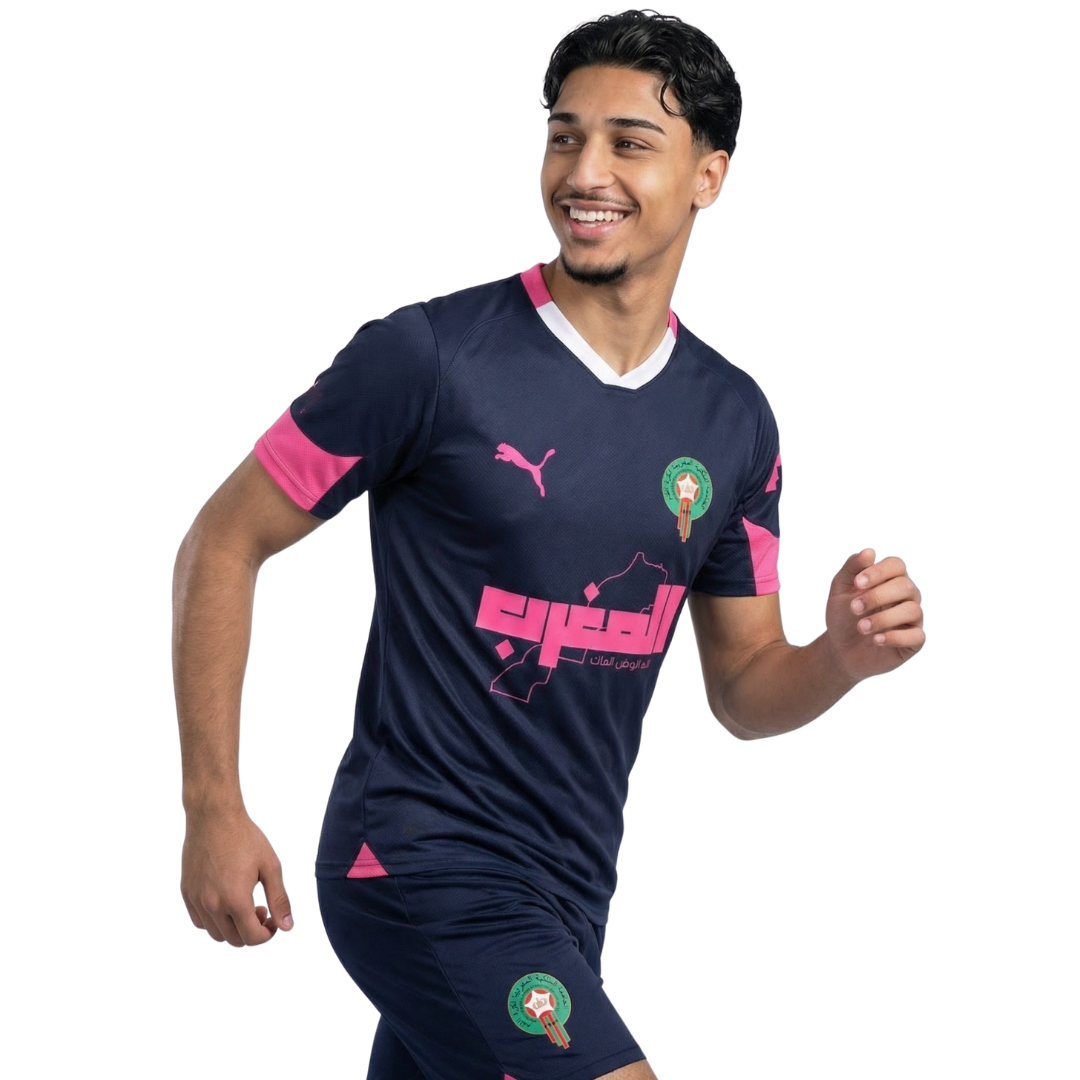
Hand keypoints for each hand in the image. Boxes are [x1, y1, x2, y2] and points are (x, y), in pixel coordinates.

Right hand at [181, 808, 292, 946]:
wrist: (214, 817)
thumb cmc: (245, 837)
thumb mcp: (270, 866)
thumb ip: (279, 899)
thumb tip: (287, 927)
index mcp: (235, 899)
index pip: (252, 938)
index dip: (267, 934)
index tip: (273, 920)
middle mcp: (212, 905)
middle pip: (234, 940)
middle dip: (252, 931)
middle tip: (261, 909)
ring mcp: (196, 900)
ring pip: (215, 934)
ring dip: (233, 928)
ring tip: (244, 904)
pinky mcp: (187, 893)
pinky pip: (199, 921)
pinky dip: (214, 921)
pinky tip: (225, 901)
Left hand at [825, 548, 924, 681]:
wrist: (840, 649)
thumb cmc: (843, 615)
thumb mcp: (840, 589)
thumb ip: (851, 568)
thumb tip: (869, 551)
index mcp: (891, 579)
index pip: (896, 565)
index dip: (878, 572)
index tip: (857, 583)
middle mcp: (907, 596)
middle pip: (905, 586)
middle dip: (877, 596)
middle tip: (853, 608)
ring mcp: (913, 619)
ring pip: (912, 610)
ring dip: (883, 619)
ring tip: (861, 627)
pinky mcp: (914, 641)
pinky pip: (917, 636)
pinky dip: (895, 637)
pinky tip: (876, 639)